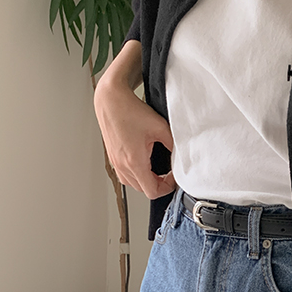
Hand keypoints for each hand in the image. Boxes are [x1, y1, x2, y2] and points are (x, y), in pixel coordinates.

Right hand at [94, 41, 175, 198]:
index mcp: (134, 161)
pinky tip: (145, 162)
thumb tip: (181, 156)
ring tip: (158, 168)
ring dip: (147, 180)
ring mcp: (115, 162)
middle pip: (143, 190)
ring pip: (133, 184)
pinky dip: (137, 174)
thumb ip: (173, 145)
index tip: (173, 177)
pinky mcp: (113, 157)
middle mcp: (122, 165)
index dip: (167, 188)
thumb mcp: (160, 127)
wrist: (110, 100)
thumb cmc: (130, 111)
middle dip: (159, 184)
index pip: (152, 191)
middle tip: (169, 173)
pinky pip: (126, 175)